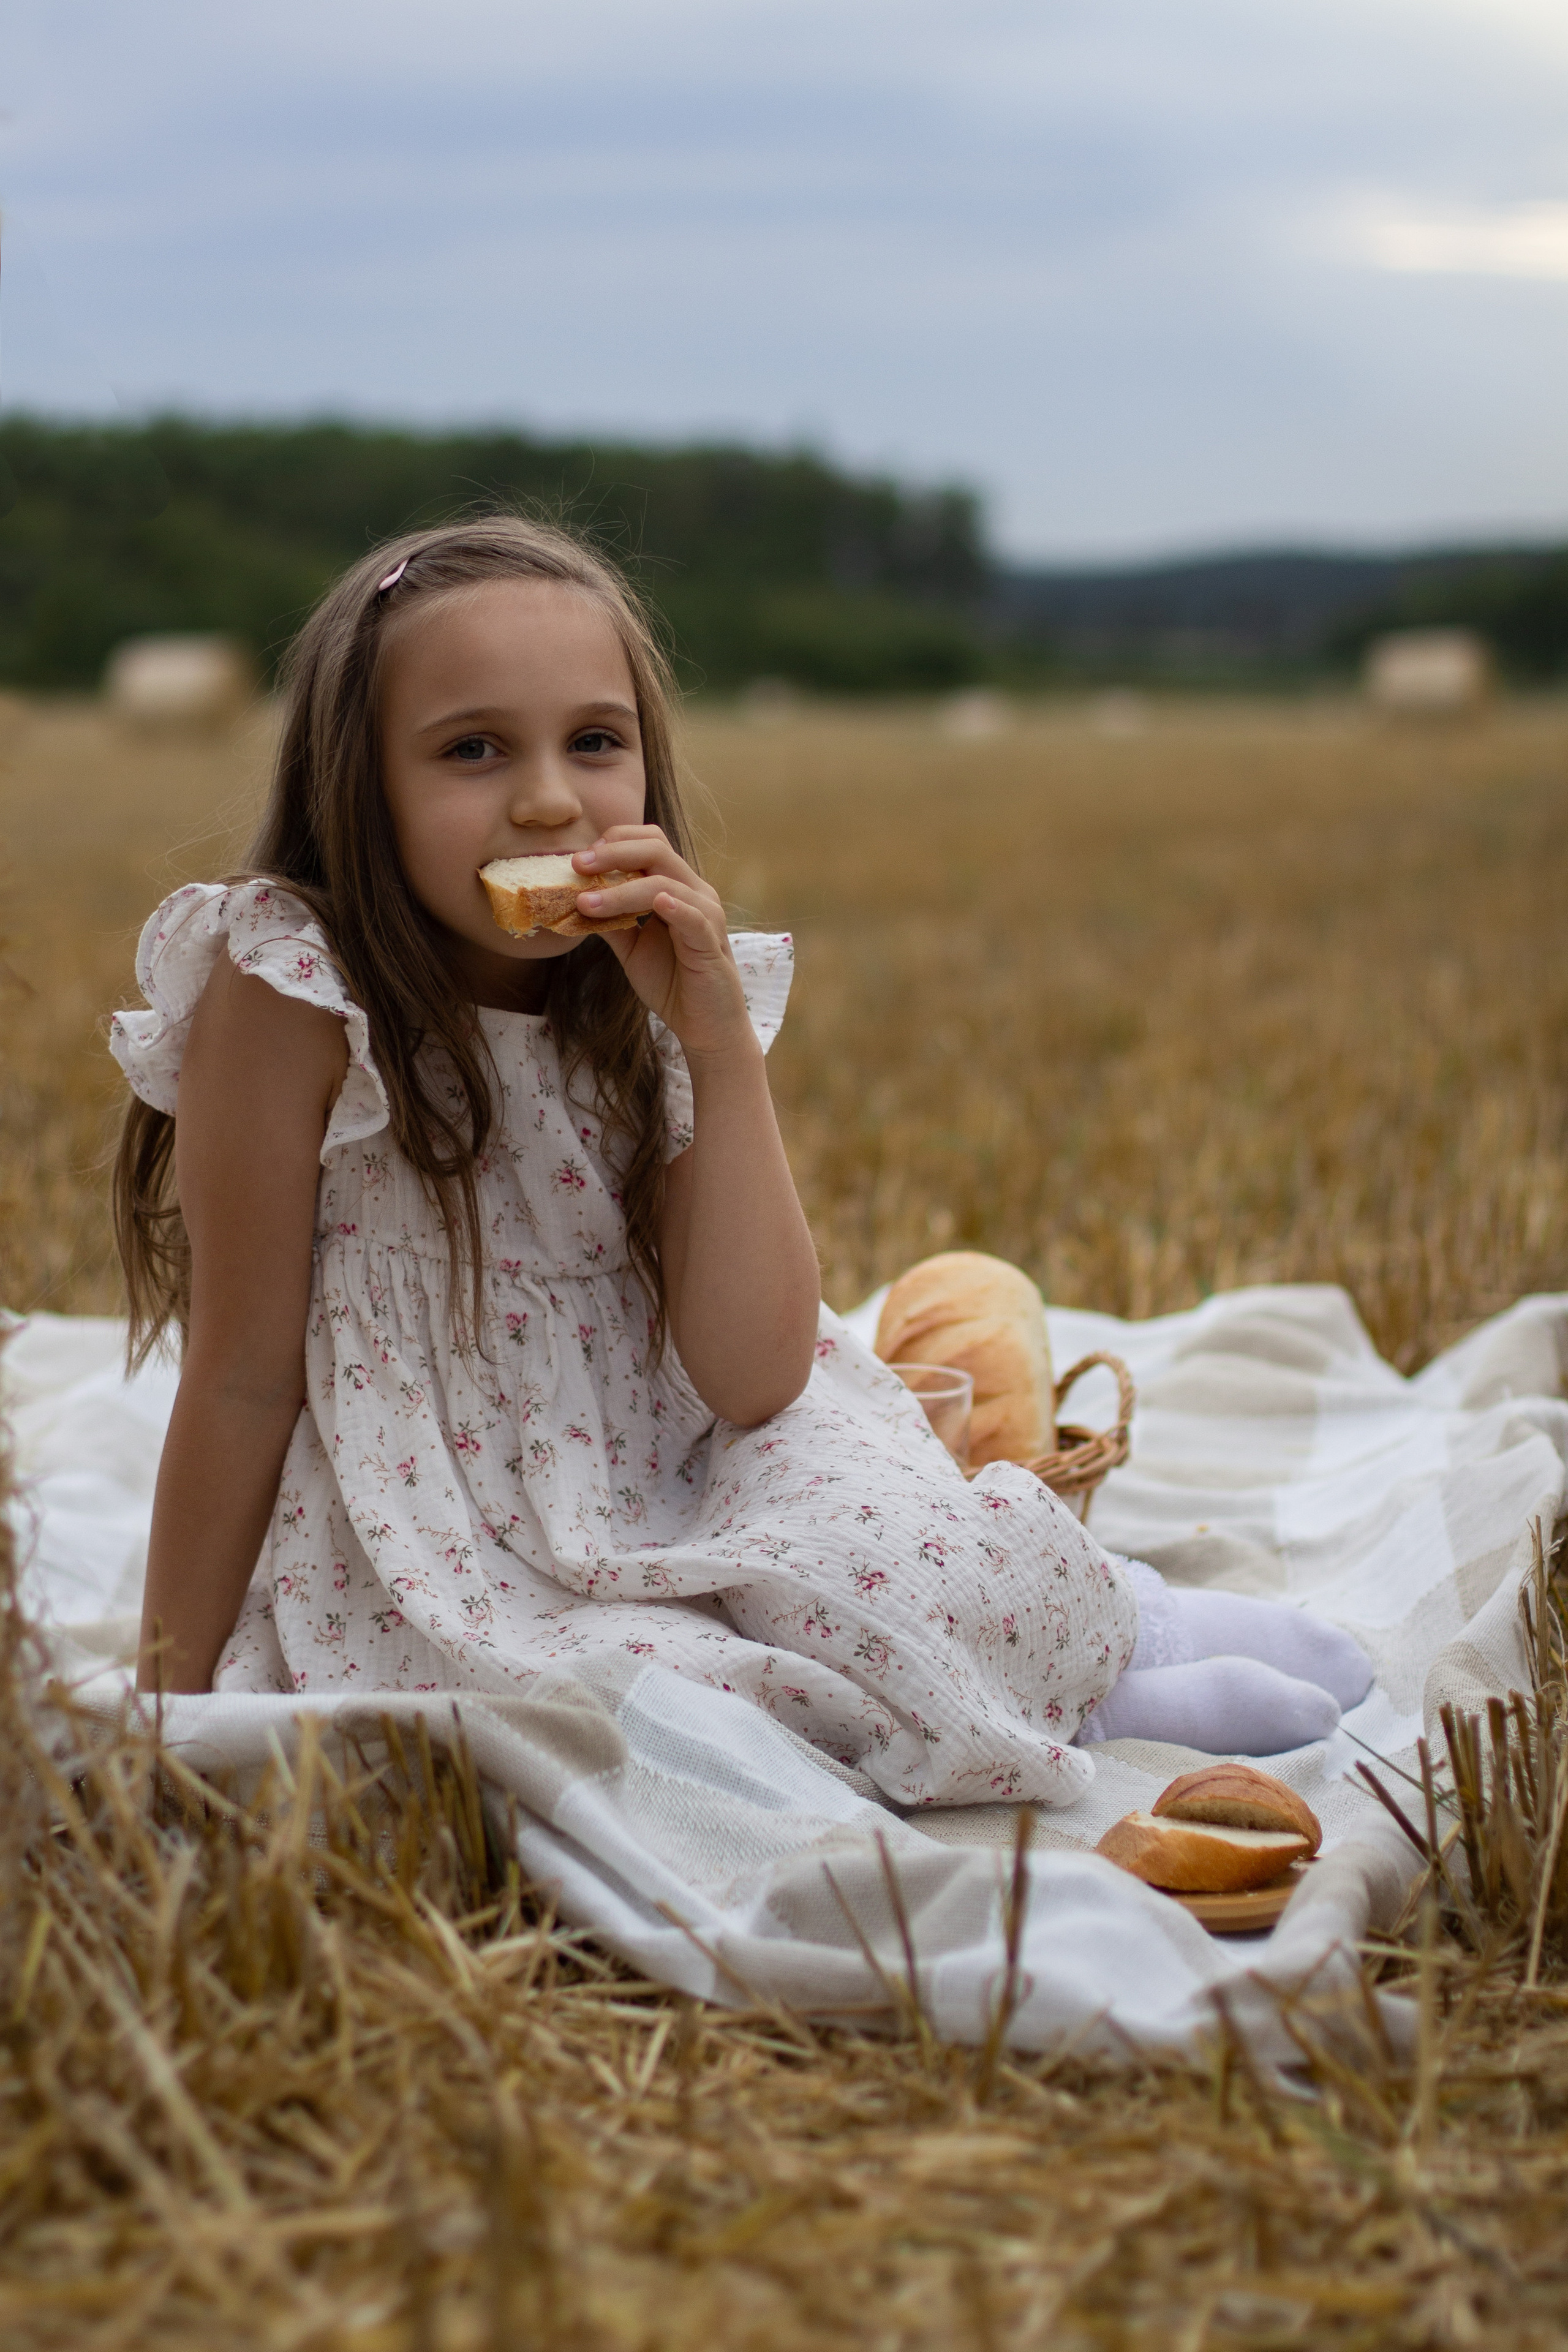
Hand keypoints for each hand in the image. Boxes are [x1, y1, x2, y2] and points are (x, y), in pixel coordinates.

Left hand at [571, 827, 754, 1061]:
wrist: (704, 1025)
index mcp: (676, 887)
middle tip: (577, 864)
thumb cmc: (672, 982)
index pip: (649, 843)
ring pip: (664, 883)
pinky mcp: (712, 943)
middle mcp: (694, 892)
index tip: (579, 859)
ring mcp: (706, 915)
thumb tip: (574, 900)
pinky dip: (674, 906)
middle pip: (656, 849)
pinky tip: (655, 903)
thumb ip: (610, 922)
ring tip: (587, 902)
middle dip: (613, 853)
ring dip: (622, 890)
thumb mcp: (631, 947)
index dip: (614, 843)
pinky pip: (694, 917)